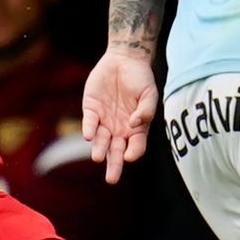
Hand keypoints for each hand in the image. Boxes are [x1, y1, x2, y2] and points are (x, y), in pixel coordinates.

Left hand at [82, 48, 158, 185]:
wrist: (124, 60)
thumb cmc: (141, 79)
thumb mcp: (150, 93)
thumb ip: (146, 110)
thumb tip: (136, 124)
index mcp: (136, 128)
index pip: (136, 146)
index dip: (134, 152)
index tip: (130, 156)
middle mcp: (120, 128)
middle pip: (116, 151)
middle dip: (114, 165)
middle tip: (111, 179)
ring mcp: (105, 120)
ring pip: (101, 141)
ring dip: (100, 149)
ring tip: (98, 157)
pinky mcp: (91, 109)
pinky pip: (90, 123)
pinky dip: (90, 130)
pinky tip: (90, 136)